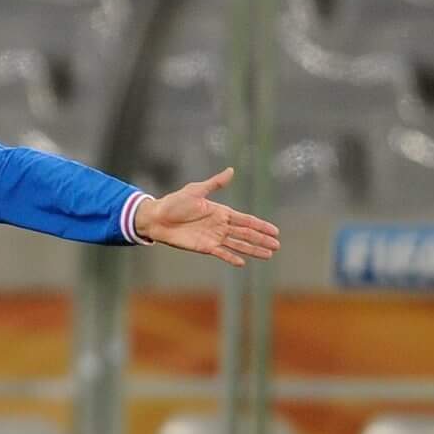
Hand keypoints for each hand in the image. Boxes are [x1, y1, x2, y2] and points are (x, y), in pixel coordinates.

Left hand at [134, 170, 280, 267]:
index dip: (261, 225)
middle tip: (277, 246)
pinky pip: (221, 253)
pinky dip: (231, 257)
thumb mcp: (195, 191)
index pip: (246, 220)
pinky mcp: (203, 247)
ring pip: (238, 245)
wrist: (156, 218)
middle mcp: (220, 226)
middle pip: (246, 234)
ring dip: (252, 250)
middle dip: (262, 240)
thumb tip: (231, 170)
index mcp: (221, 212)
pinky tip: (242, 263)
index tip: (275, 231)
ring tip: (268, 255)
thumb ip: (215, 183)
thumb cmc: (174, 202)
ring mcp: (213, 237)